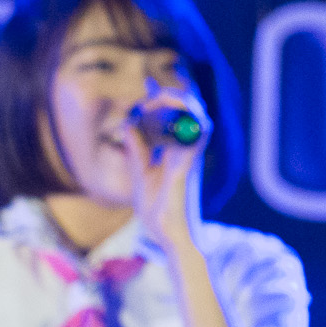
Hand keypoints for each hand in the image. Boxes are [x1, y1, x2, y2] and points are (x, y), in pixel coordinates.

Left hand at [118, 88, 209, 253]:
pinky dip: (182, 119)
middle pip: (189, 110)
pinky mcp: (187, 165)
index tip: (145, 93)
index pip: (176, 116)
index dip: (163, 100)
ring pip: (196, 115)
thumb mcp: (141, 173)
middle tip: (148, 98)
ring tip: (154, 101)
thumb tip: (129, 125)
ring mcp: (189, 155)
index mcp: (175, 150)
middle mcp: (185, 149)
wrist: (167, 234)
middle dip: (169, 96)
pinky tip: (160, 115)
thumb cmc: (157, 209)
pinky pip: (195, 134)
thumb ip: (137, 150)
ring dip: (177, 102)